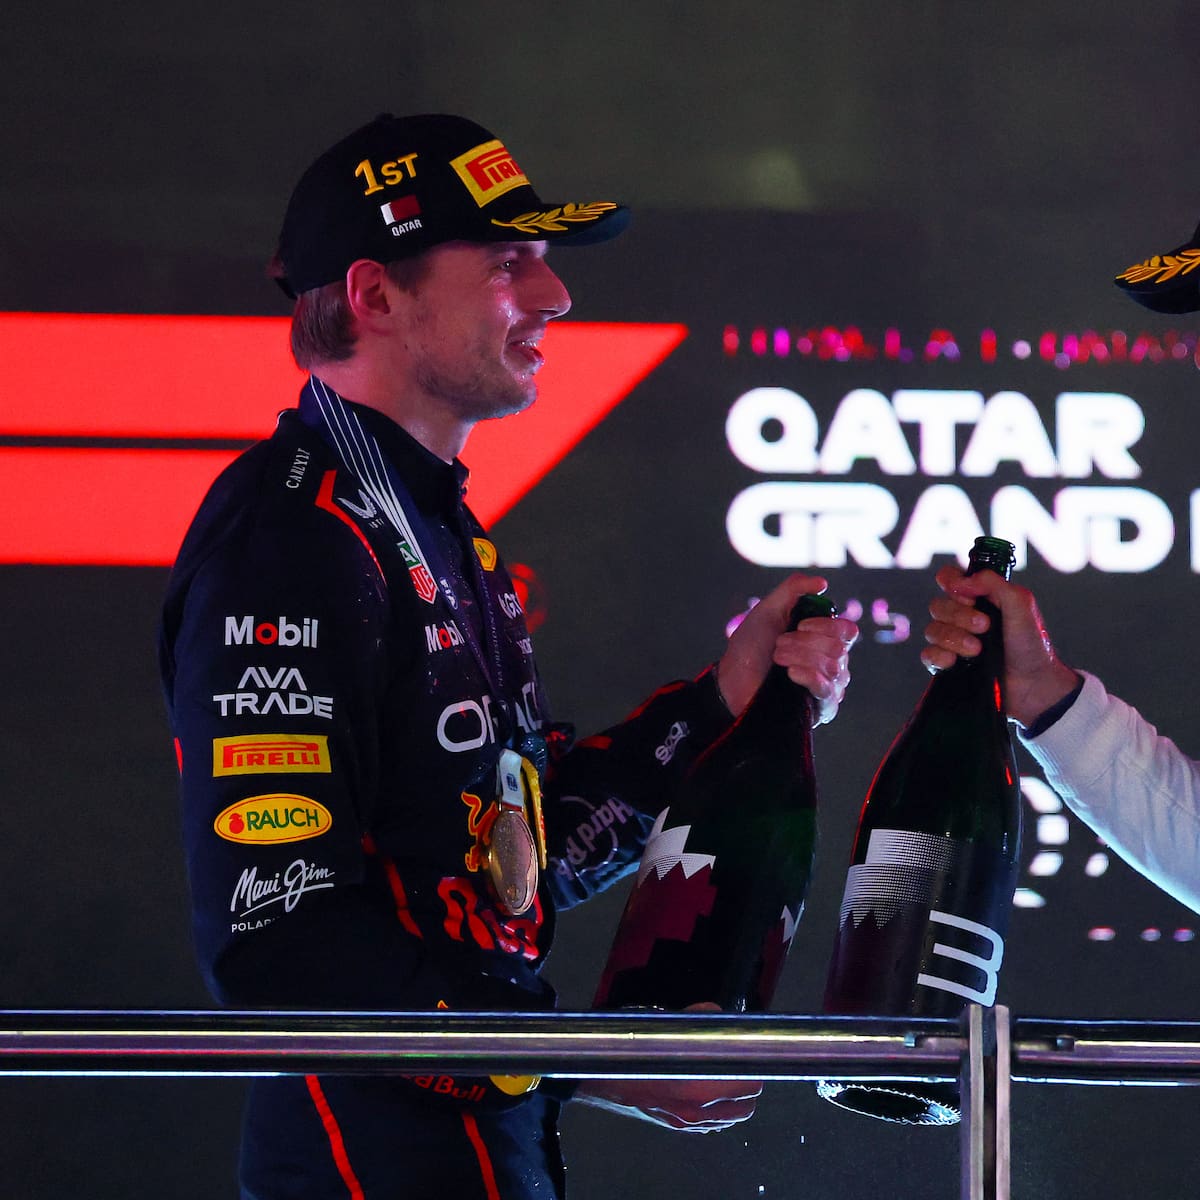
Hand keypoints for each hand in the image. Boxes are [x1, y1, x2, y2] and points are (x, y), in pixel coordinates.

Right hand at [574, 1003, 760, 1131]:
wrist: (601, 1078)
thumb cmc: (629, 1053)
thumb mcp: (663, 1025)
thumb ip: (697, 1018)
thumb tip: (715, 1012)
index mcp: (696, 1085)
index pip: (748, 1083)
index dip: (753, 1064)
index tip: (751, 1051)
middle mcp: (696, 1110)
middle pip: (747, 1105)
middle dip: (748, 1082)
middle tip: (739, 1061)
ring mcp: (688, 1122)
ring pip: (733, 1117)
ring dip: (737, 1099)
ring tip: (728, 1077)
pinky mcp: (679, 1127)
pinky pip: (713, 1123)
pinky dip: (719, 1110)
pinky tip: (708, 1091)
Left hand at [716, 574, 859, 724]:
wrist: (730, 679)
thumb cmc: (749, 646)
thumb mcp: (769, 610)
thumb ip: (793, 590)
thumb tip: (823, 583)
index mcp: (823, 639)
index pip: (848, 631)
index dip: (826, 626)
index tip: (800, 625)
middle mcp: (831, 663)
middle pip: (838, 649)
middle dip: (804, 643)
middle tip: (778, 645)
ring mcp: (827, 687)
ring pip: (833, 669)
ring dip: (799, 658)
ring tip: (777, 660)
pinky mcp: (819, 709)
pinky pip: (828, 692)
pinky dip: (809, 678)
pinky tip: (791, 674)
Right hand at [921, 564, 1079, 725]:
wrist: (1033, 683)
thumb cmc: (1032, 644)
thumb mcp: (1021, 604)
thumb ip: (994, 583)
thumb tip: (963, 581)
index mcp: (979, 597)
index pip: (949, 578)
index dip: (950, 582)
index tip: (966, 596)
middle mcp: (962, 617)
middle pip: (937, 605)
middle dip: (959, 616)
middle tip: (985, 626)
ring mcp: (953, 641)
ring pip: (931, 630)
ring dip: (954, 638)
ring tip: (977, 650)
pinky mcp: (947, 665)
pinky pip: (927, 654)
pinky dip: (939, 656)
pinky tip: (955, 661)